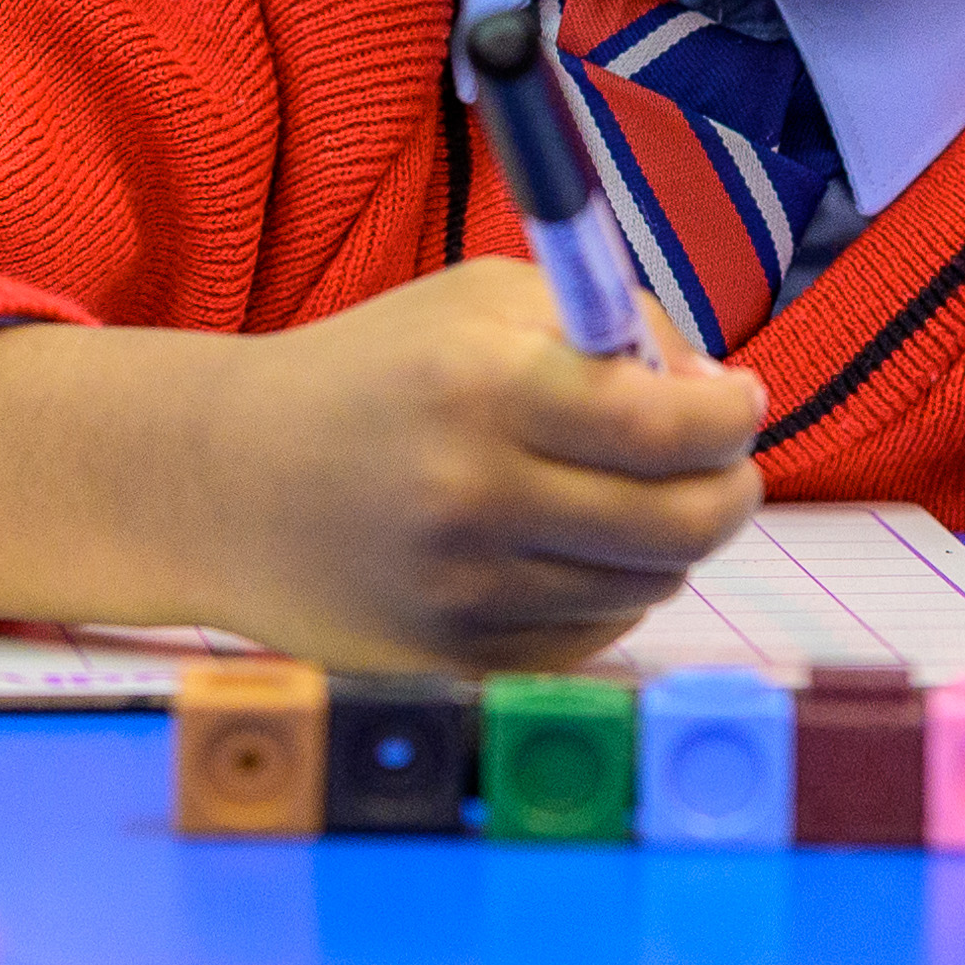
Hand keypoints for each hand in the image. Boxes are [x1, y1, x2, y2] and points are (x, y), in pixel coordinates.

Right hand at [0, 266, 761, 667]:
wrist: (224, 482)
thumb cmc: (375, 375)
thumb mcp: (482, 304)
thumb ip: (614, 329)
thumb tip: (718, 399)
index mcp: (485, 389)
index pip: (670, 426)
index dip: (731, 416)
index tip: (740, 403)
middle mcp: (475, 498)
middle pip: (682, 525)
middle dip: (729, 488)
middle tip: (721, 463)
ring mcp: (462, 594)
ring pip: (647, 587)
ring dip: (662, 543)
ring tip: (616, 498)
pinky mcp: (453, 660)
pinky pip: (591, 639)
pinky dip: (603, 596)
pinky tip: (557, 553)